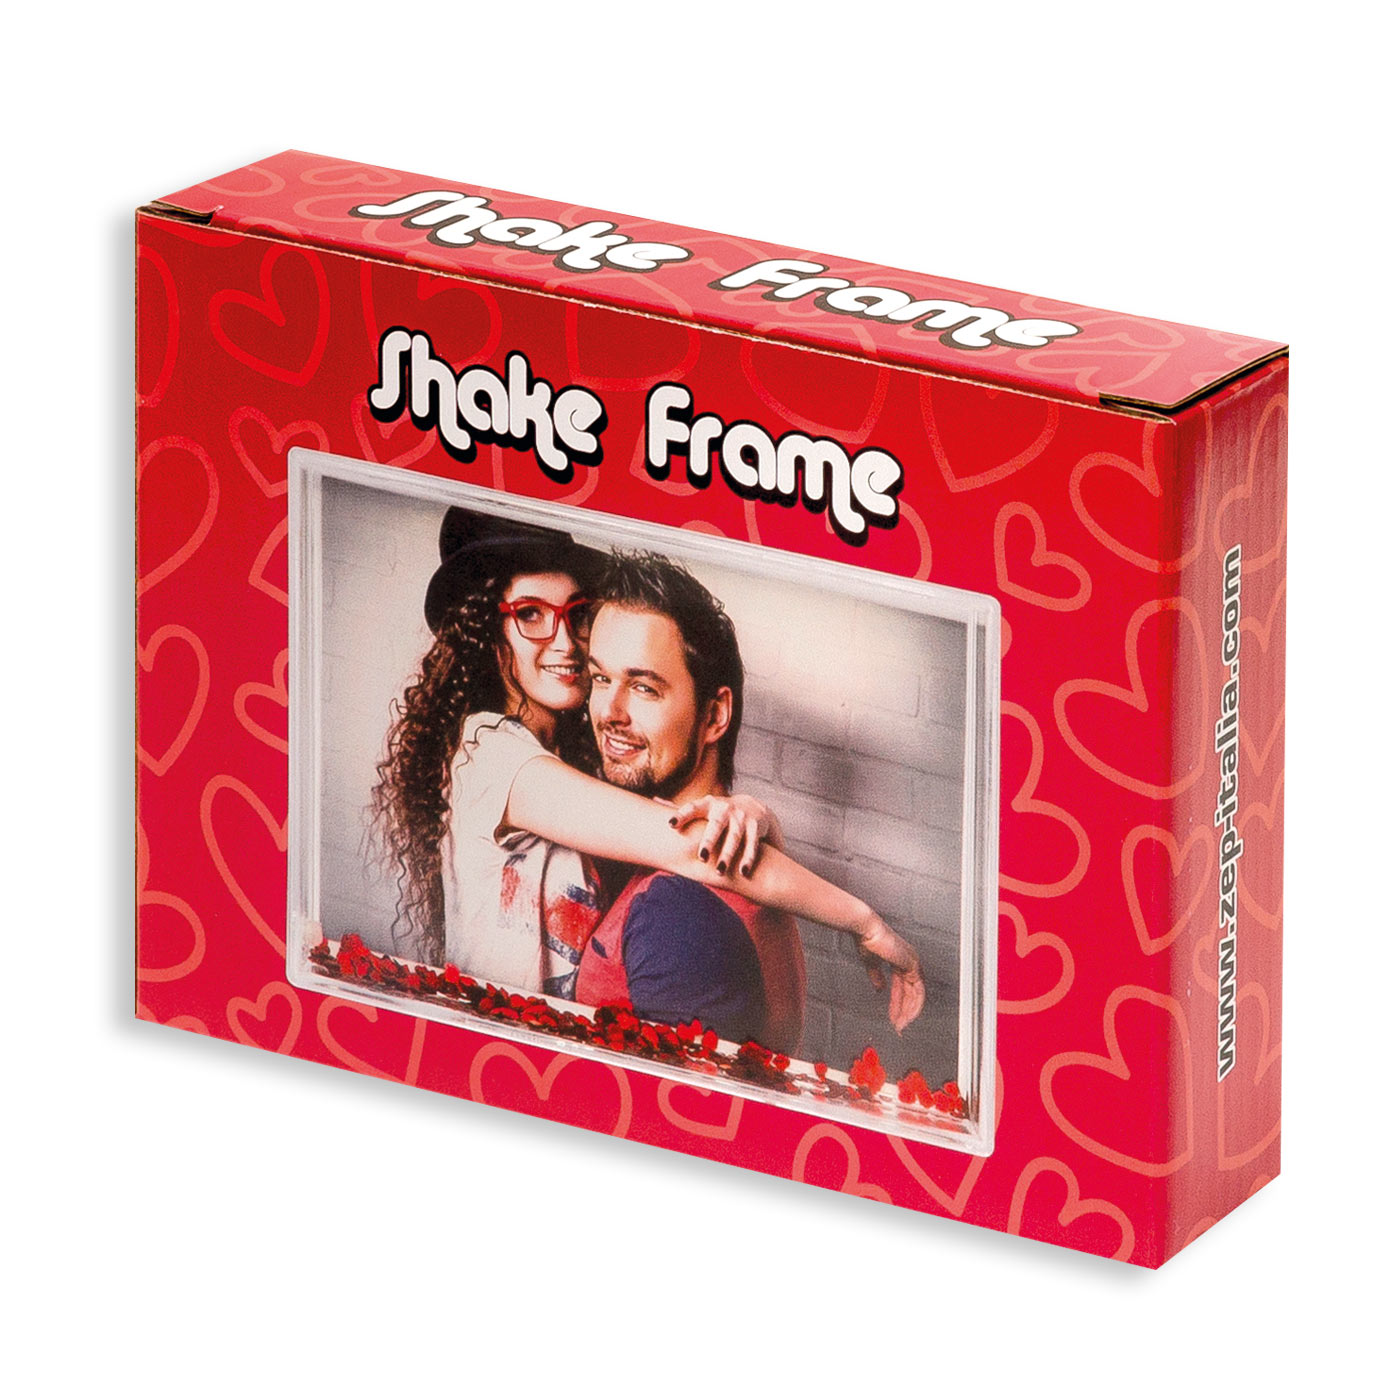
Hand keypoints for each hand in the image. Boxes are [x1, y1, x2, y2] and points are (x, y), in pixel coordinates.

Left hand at [670, 793, 778, 877]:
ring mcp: (742, 818)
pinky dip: (748, 858)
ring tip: (720, 871)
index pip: (693, 808)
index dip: (681, 815)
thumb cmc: (719, 813)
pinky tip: (743, 872)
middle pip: (717, 825)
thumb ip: (683, 810)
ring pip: (735, 837)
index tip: (670, 824)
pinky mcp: (756, 827)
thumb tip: (655, 800)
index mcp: (709, 804)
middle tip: (701, 857)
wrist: (754, 807)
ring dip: (728, 854)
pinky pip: (752, 844)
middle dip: (709, 840)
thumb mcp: (703, 807)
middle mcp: (725, 809)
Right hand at [854, 912, 925, 1032]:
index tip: (893, 1017)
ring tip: (900, 1025)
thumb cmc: (866, 939)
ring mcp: (913, 963)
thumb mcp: (871, 963)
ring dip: (908, 1012)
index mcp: (901, 960)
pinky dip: (912, 1006)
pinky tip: (905, 1015)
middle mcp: (909, 962)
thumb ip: (876, 976)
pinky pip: (917, 991)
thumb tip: (880, 988)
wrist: (866, 929)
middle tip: (899, 1026)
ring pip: (916, 995)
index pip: (903, 987)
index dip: (898, 1004)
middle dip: (905, 1012)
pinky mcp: (912, 965)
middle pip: (912, 993)